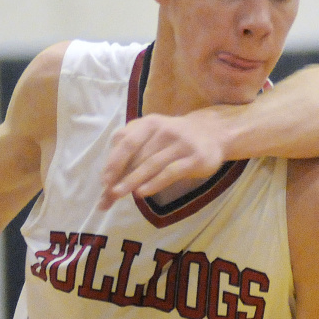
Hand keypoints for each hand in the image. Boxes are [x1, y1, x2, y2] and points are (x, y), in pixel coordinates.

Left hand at [99, 111, 226, 209]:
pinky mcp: (194, 158)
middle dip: (120, 175)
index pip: (125, 141)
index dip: (113, 161)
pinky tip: (142, 193)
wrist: (214, 133)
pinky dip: (154, 183)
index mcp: (148, 123)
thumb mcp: (153, 138)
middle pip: (136, 154)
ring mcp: (180, 143)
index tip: (103, 181)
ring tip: (118, 194)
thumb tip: (106, 185)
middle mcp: (163, 129)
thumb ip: (131, 157)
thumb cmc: (174, 140)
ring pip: (151, 164)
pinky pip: (170, 172)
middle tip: (109, 193)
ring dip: (133, 180)